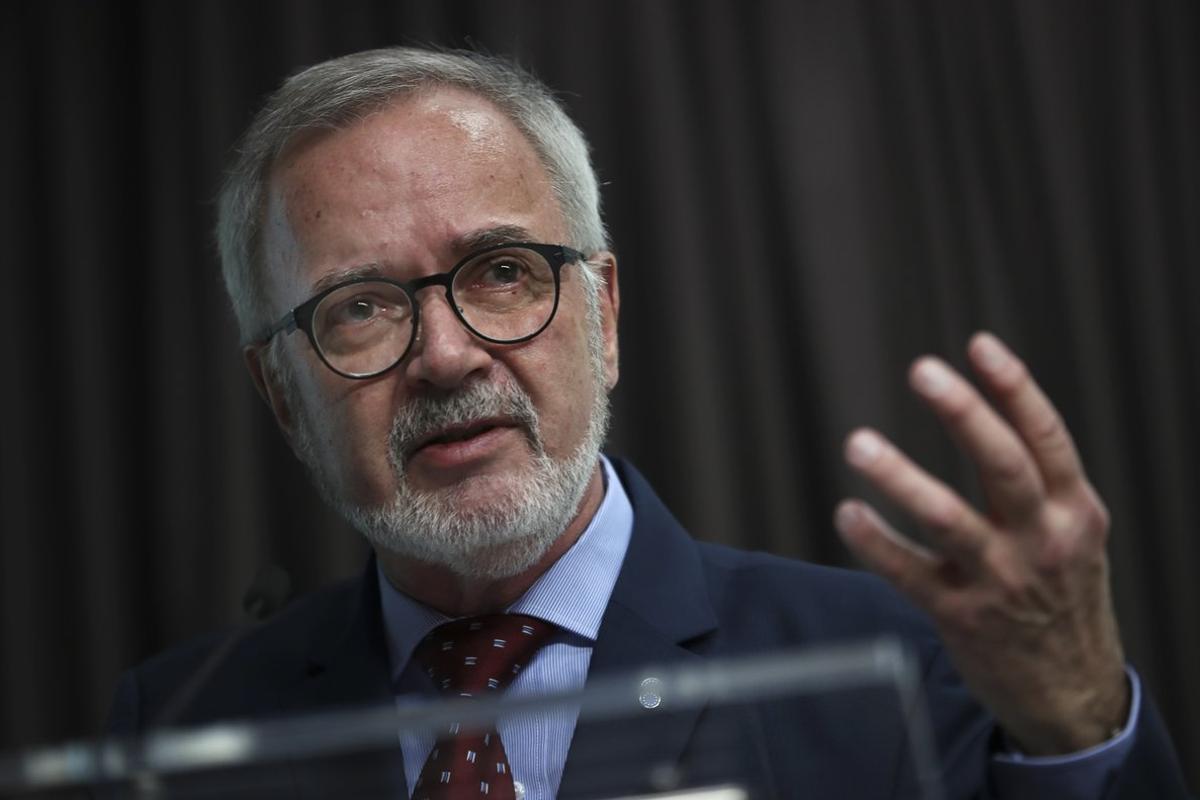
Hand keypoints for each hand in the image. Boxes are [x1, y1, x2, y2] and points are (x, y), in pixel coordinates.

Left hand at [834, 331, 1128, 754]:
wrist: (1071, 692)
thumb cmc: (1063, 597)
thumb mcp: (1075, 535)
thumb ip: (1041, 483)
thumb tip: (987, 407)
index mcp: (1075, 512)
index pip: (1046, 438)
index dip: (1014, 388)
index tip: (978, 345)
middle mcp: (1042, 541)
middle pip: (1002, 465)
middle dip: (963, 413)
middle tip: (924, 371)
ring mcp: (1000, 580)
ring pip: (947, 518)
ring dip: (899, 477)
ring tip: (858, 443)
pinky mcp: (960, 615)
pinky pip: (908, 572)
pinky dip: (874, 541)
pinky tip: (849, 515)